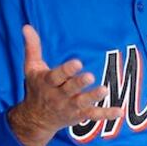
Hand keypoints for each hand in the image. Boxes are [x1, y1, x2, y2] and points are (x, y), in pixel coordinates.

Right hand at [7, 25, 121, 145]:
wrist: (35, 119)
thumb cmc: (37, 88)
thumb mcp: (31, 68)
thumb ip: (32, 48)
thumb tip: (26, 27)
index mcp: (47, 83)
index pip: (56, 76)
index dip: (66, 70)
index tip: (77, 62)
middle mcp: (58, 96)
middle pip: (69, 89)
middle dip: (79, 83)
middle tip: (90, 76)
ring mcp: (70, 106)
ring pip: (82, 102)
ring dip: (93, 97)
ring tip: (104, 90)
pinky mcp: (79, 115)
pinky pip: (94, 115)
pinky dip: (106, 114)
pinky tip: (120, 111)